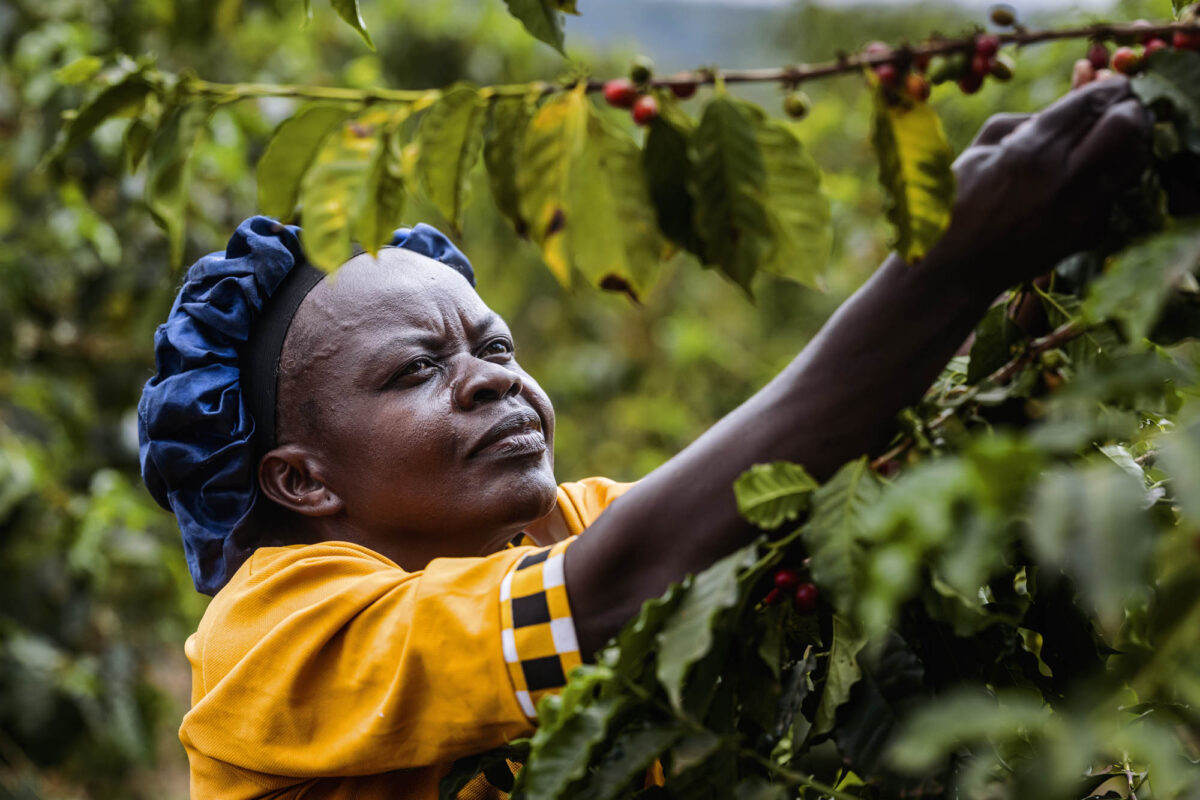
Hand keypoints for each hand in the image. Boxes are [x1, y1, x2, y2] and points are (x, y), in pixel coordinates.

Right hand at [929, 78, 1149, 290]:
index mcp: (1030, 152)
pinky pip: (1115, 191)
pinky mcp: (1090, 234)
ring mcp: (1082, 210)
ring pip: (1135, 157)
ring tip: (1108, 137)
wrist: (953, 271)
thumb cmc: (954, 207)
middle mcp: (1064, 179)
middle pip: (1128, 123)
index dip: (1106, 86)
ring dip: (1129, 140)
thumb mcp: (978, 151)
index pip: (1093, 102)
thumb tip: (1061, 109)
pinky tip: (1083, 179)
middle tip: (1117, 106)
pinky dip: (1106, 177)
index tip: (1107, 82)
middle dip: (1127, 106)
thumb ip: (1022, 122)